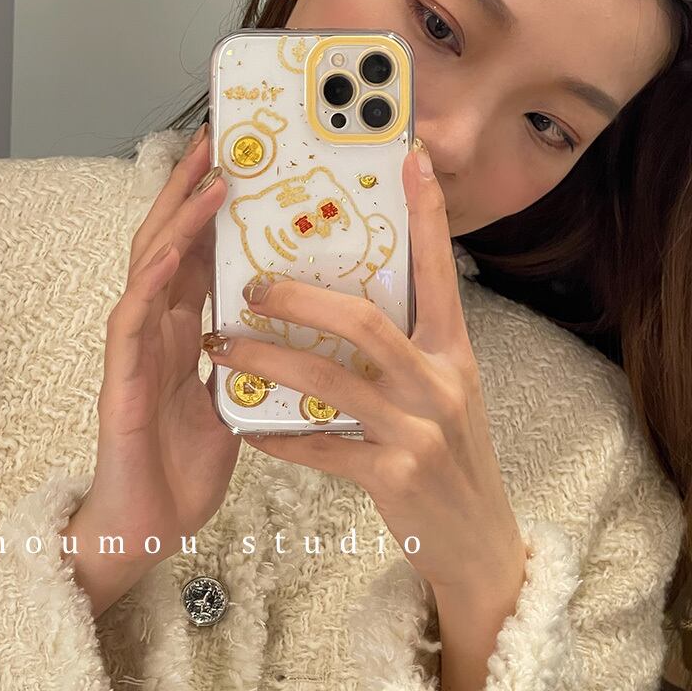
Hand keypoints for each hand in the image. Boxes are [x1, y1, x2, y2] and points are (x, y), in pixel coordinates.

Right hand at [70, 124, 240, 578]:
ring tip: (207, 176)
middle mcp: (159, 326)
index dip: (216, 207)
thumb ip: (252, 359)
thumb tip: (296, 330)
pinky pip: (131, 320)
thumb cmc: (188, 462)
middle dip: (193, 189)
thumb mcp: (233, 396)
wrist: (151, 524)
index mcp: (187, 327)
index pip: (200, 253)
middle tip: (221, 139)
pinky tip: (169, 252)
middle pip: (172, 241)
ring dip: (176, 219)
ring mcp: (136, 346)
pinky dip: (150, 281)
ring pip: (150, 265)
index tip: (243, 163)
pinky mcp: (120, 378)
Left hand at [201, 140, 527, 595]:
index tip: (410, 160)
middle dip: (298, 297)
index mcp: (453, 352)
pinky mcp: (394, 475)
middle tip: (251, 285)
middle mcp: (440, 382)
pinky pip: (320, 445)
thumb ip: (406, 349)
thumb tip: (345, 305)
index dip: (427, 214)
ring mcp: (418, 430)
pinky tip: (246, 426)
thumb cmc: (452, 454)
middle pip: (363, 320)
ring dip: (267, 360)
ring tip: (222, 348)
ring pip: (329, 380)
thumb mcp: (443, 390)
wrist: (477, 538)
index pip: (439, 270)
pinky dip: (278, 434)